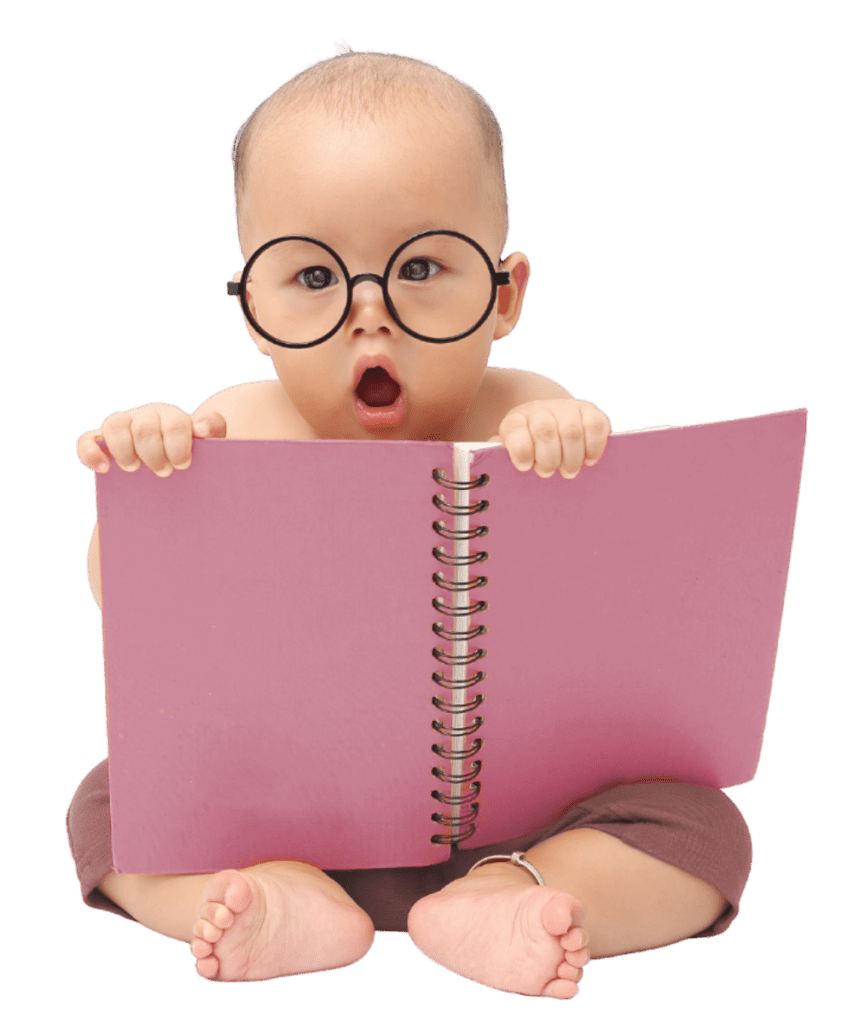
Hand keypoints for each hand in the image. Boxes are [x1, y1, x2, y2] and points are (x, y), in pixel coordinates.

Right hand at [76, 402, 226, 477]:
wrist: (170, 469)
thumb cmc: (190, 456)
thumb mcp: (209, 445)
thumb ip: (213, 429)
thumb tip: (200, 427)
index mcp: (172, 416)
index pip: (175, 423)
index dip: (178, 446)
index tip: (182, 465)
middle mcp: (145, 416)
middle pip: (145, 427)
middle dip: (154, 454)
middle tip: (163, 473)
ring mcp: (122, 426)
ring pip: (114, 424)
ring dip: (125, 450)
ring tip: (135, 469)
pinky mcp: (100, 441)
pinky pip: (87, 441)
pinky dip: (91, 453)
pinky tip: (104, 469)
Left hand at [488, 398, 611, 478]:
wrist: (551, 429)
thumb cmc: (529, 451)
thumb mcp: (511, 455)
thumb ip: (500, 458)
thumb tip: (488, 460)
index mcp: (516, 421)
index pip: (515, 429)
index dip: (521, 449)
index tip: (525, 467)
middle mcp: (540, 409)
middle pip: (545, 430)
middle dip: (549, 459)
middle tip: (550, 473)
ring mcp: (566, 408)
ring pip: (572, 431)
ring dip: (571, 458)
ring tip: (568, 471)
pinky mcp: (590, 411)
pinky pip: (596, 425)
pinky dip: (594, 447)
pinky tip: (588, 459)